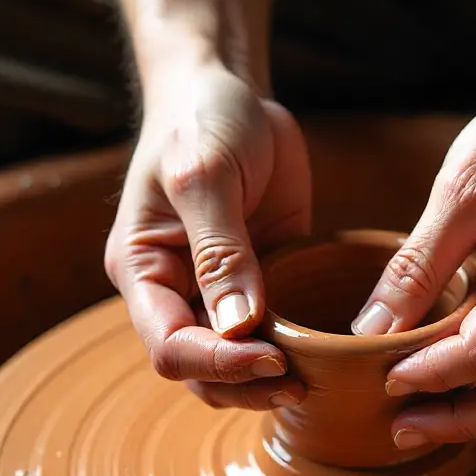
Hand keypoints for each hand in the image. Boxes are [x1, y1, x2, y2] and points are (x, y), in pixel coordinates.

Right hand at [105, 61, 311, 409]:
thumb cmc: (202, 121)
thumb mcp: (206, 174)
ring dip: (270, 380)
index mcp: (145, 270)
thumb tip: (237, 326)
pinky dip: (297, 353)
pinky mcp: (261, 283)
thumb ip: (220, 250)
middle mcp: (175, 292)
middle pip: (200, 371)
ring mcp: (218, 292)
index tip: (270, 358)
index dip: (216, 364)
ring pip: (236, 366)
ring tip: (318, 378)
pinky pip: (274, 335)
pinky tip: (330, 357)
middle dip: (246, 383)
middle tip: (301, 379)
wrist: (230, 92)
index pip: (169, 346)